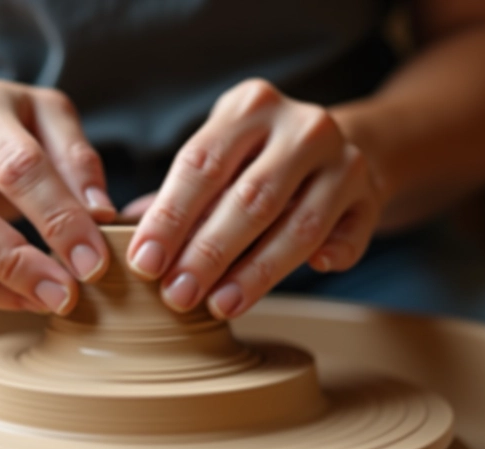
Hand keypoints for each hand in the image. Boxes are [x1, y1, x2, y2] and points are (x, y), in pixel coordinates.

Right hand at [0, 79, 116, 314]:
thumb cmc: (16, 130)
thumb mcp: (53, 123)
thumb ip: (78, 161)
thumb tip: (100, 214)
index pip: (19, 166)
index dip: (58, 218)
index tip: (94, 260)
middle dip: (18, 260)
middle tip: (67, 293)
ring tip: (45, 301)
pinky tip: (20, 299)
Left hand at [127, 79, 385, 318]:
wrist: (342, 146)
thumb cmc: (257, 160)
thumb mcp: (218, 156)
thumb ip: (175, 194)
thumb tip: (112, 234)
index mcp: (251, 107)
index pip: (202, 164)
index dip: (171, 216)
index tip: (144, 262)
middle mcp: (303, 127)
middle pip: (251, 197)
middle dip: (209, 252)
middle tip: (176, 295)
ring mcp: (345, 160)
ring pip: (300, 224)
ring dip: (257, 271)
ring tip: (220, 305)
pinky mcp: (372, 196)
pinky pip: (350, 235)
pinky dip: (332, 255)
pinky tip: (316, 271)